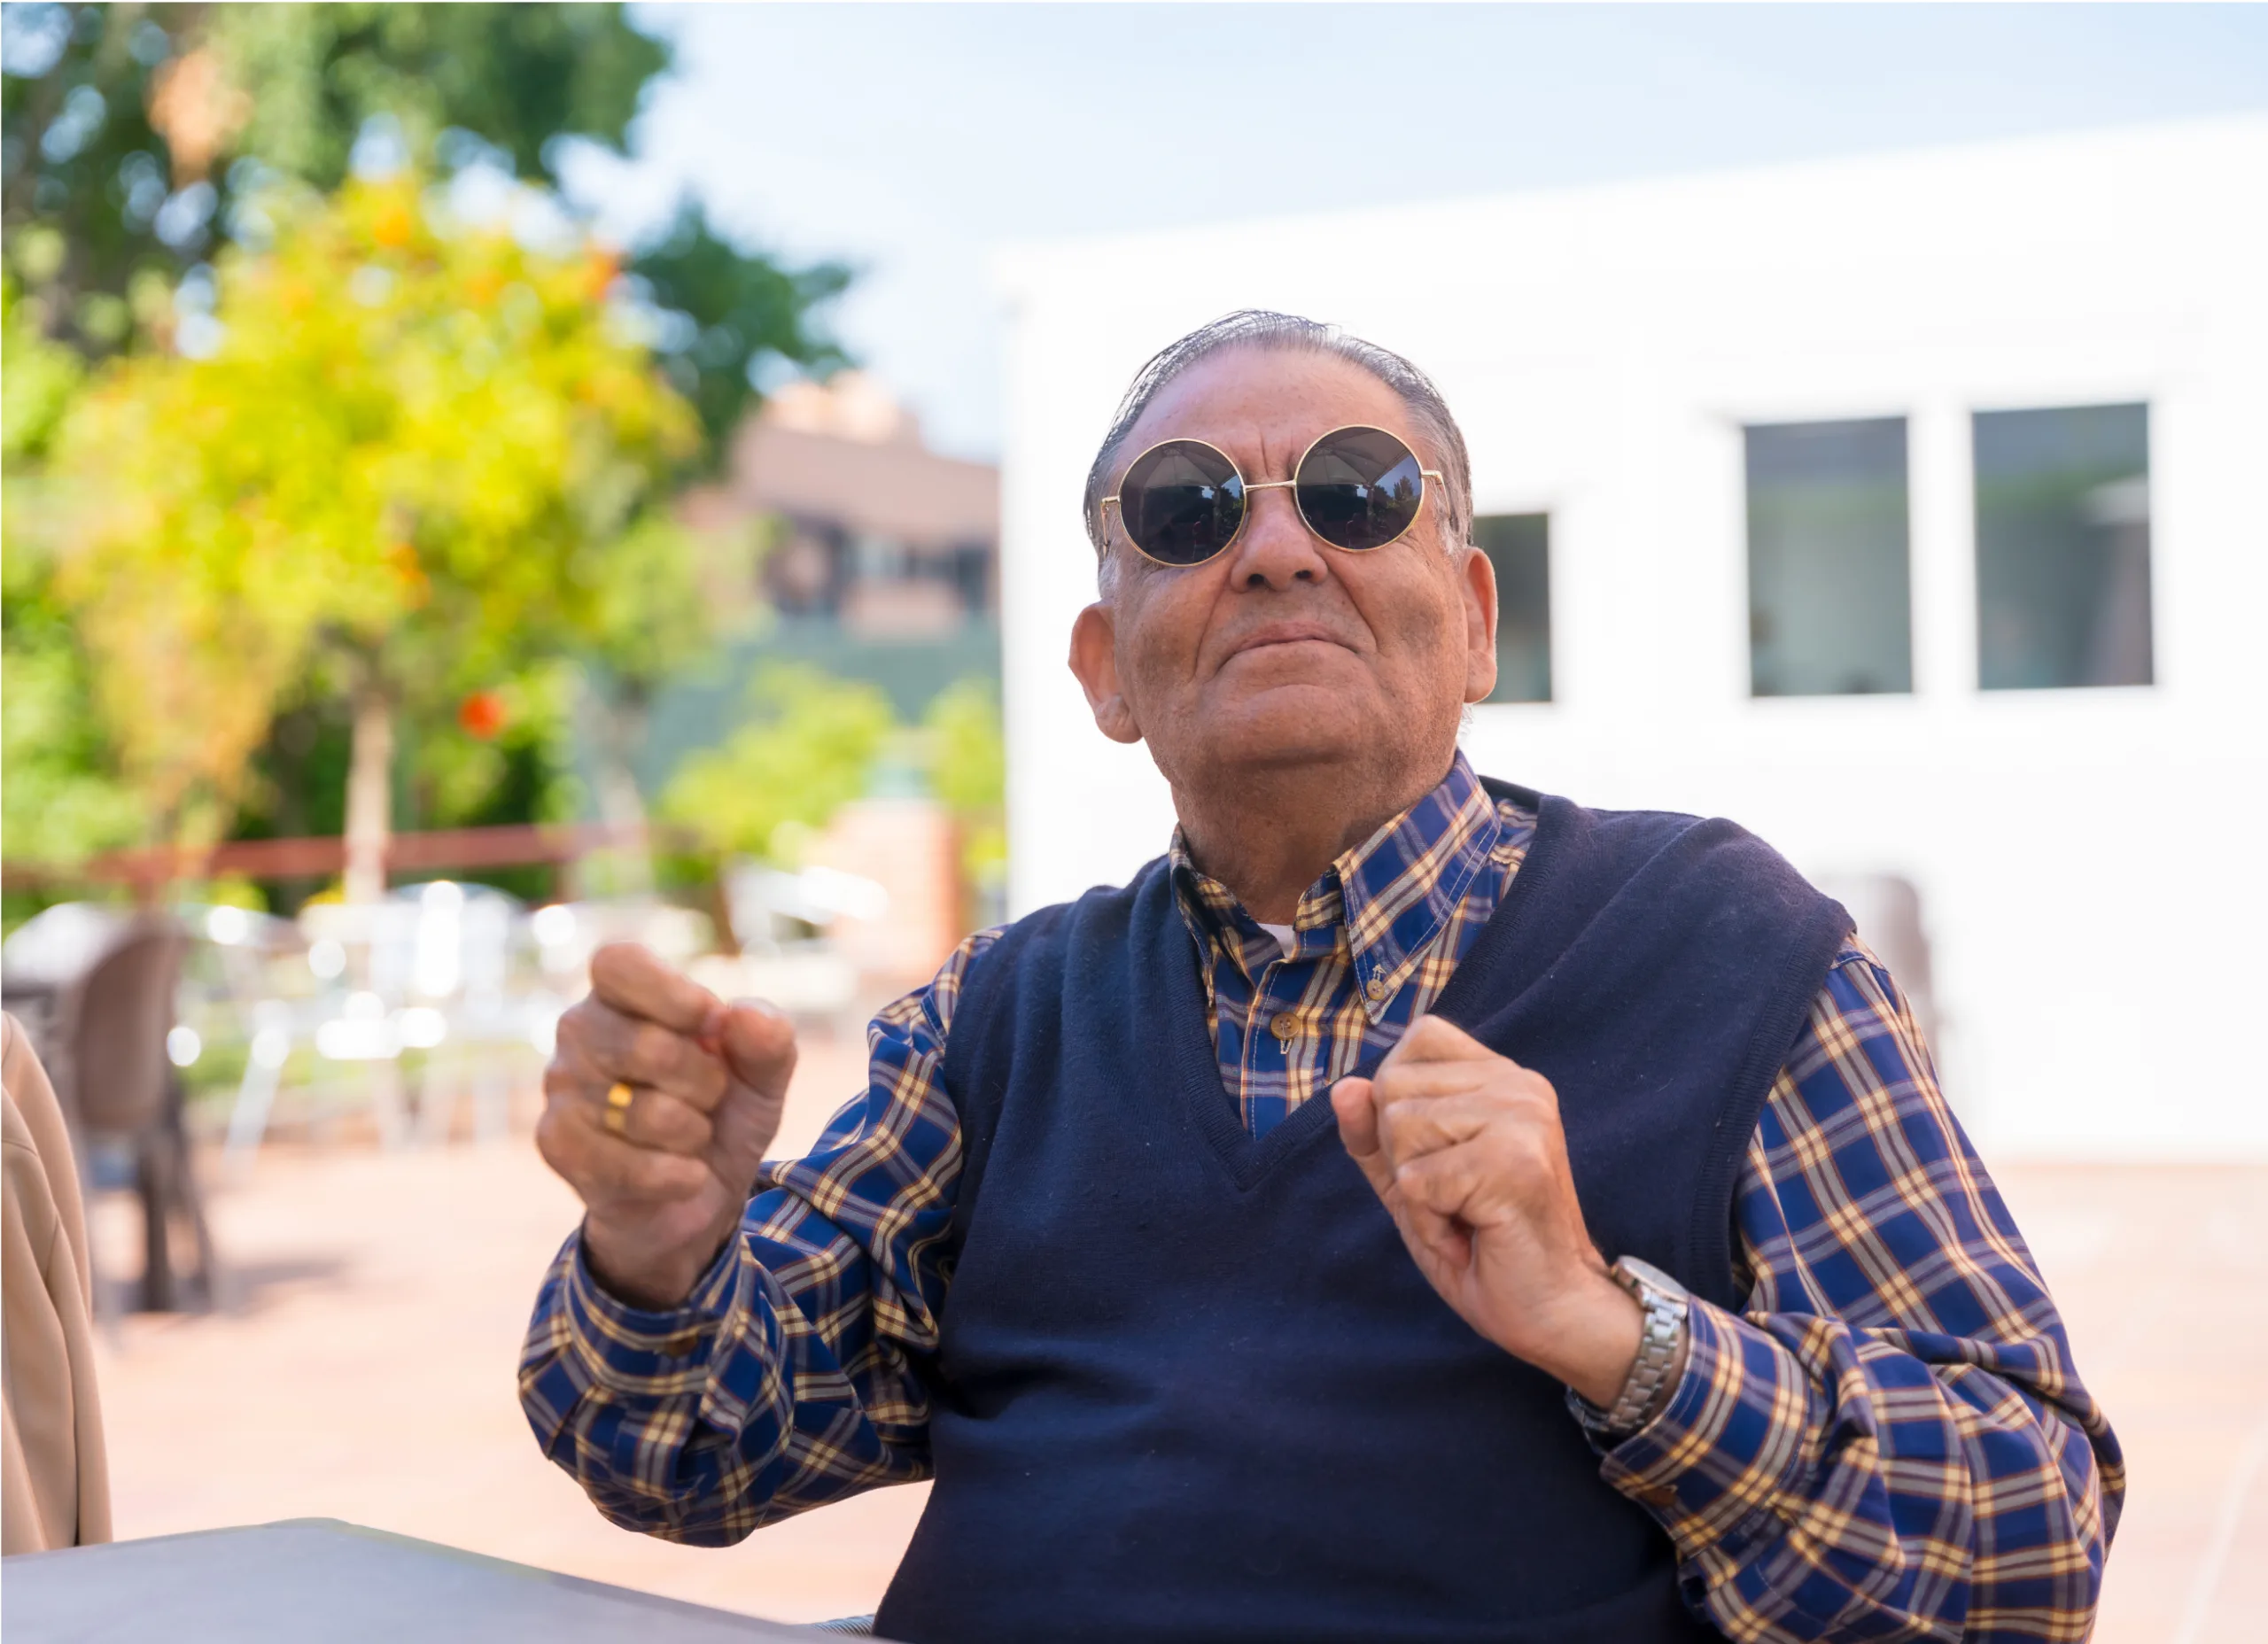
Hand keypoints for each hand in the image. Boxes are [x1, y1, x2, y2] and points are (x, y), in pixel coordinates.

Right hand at [536, 942, 797, 1309]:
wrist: (699, 1194)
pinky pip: (626, 1165)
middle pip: (646, 1045)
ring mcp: (561, 1086)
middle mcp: (579, 1029)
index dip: (671, 994)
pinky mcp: (556, 1144)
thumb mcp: (764, 1075)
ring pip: (642, 1112)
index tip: (711, 1022)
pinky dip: (675, 1176)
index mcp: (622, 992)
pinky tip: (683, 1175)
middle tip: (708, 1096)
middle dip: (704, 1082)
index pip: (618, 964)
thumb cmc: (723, 1111)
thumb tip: (739, 1017)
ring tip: (688, 1134)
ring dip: (692, 1133)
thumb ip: (768, 1039)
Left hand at [1331, 1016, 1642, 1406]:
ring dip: (1415, 1192)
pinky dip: (1428, 1223)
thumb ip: (1374, 1134)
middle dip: (1401, 1155)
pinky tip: (1470, 1236)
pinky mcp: (1512, 1161)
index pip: (1420, 1038)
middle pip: (1393, 1085)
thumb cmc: (1484, 1246)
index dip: (1400, 1101)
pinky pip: (1415, 1180)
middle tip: (1454, 1196)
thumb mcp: (1412, 1182)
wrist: (1552, 1311)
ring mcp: (1522, 1117)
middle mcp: (1520, 1084)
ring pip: (1399, 1127)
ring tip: (1463, 1215)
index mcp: (1504, 1077)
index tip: (1442, 1157)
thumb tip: (1343, 1088)